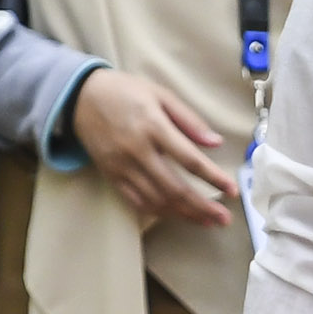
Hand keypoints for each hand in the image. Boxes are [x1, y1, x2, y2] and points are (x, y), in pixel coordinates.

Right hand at [71, 68, 234, 227]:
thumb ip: (189, 120)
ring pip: (157, 200)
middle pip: (175, 188)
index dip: (214, 178)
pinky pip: (137, 201)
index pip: (190, 159)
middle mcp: (137, 151)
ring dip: (185, 215)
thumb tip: (215, 143)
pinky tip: (177, 215)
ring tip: (207, 222)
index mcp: (153, 126)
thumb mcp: (161, 94)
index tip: (233, 190)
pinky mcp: (111, 176)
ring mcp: (122, 166)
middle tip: (224, 219)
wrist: (80, 97)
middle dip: (202, 207)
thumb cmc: (125, 91)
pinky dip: (159, 212)